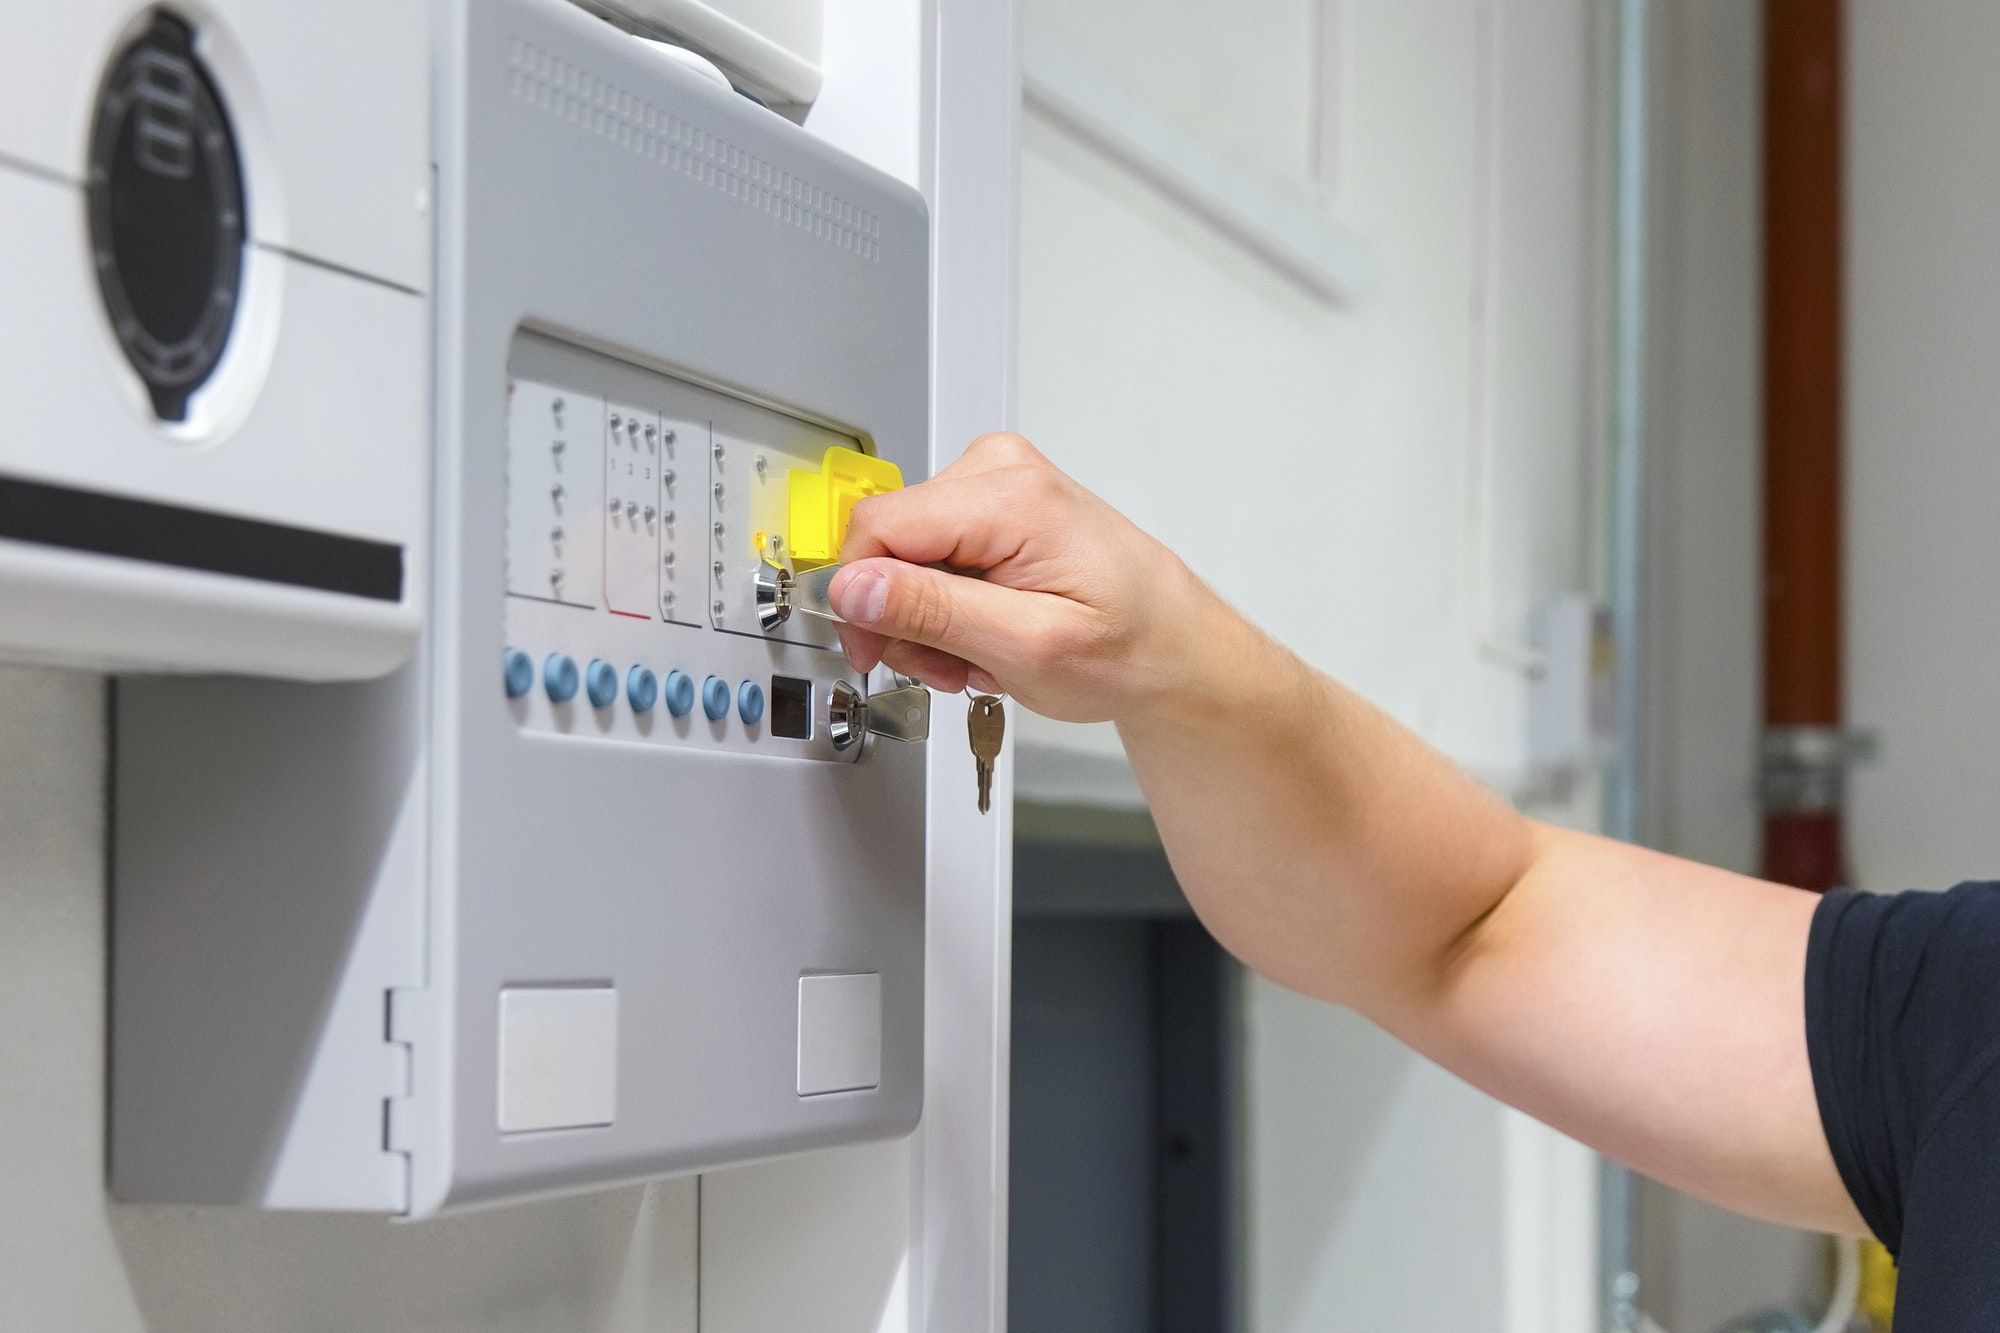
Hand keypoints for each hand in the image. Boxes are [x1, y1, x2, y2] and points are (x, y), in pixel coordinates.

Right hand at [828, 433, 1217, 722]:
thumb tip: (853, 588)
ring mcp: (999, 483)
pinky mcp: (998, 505)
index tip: (872, 652)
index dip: (859, 599)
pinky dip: (949, 608)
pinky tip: (985, 635)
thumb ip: (933, 611)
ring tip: (978, 657)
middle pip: (889, 542)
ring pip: (907, 555)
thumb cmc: (1130, 649)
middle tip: (948, 668)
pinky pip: (935, 555)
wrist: (1175, 649)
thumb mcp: (1026, 646)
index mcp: (1010, 495)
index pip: (877, 527)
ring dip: (928, 621)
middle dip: (904, 619)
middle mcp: (1000, 470)